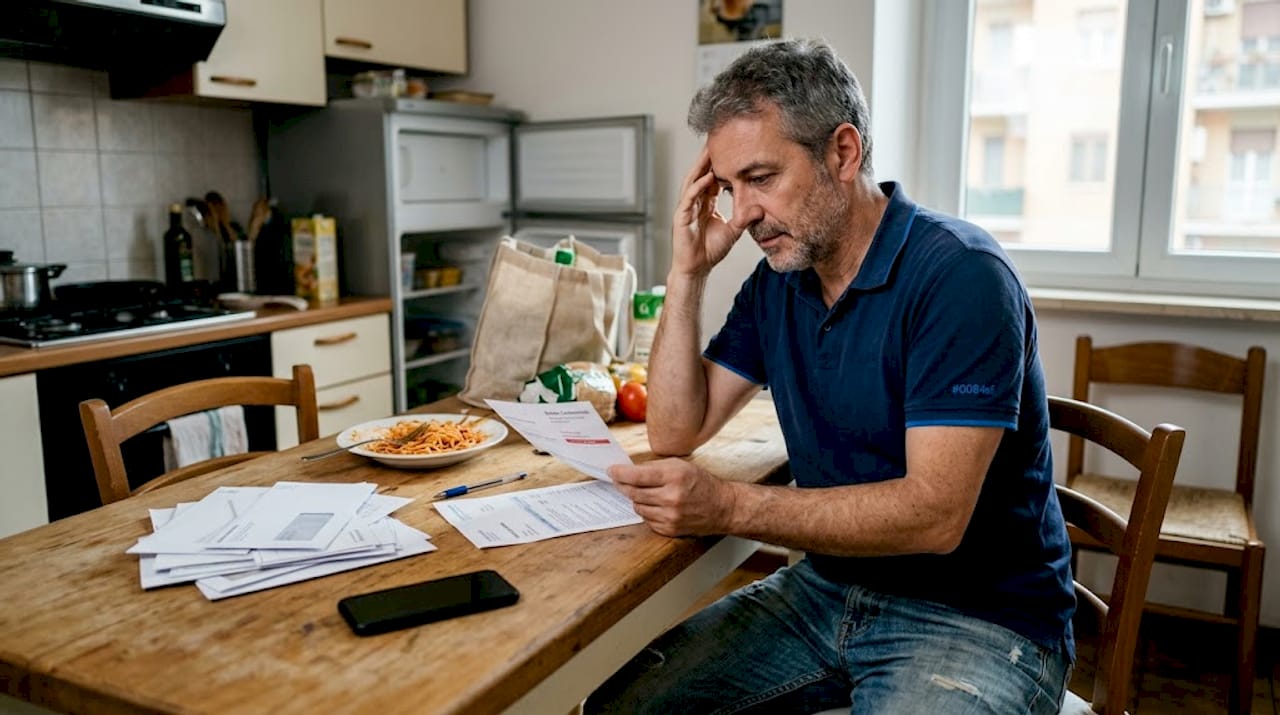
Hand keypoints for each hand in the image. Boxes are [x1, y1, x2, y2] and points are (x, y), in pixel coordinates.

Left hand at [608, 458, 734, 536]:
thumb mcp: (680, 465)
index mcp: (674, 476)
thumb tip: (630, 470)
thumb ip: (655, 467)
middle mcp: (671, 497)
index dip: (620, 473)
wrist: (722, 507)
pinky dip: (647, 511)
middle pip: (633, 492)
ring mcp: (670, 516)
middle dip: (623, 485)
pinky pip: (647, 520)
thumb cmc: (701, 483)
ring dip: (636, 499)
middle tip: (618, 481)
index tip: (611, 471)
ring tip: (645, 493)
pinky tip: (656, 505)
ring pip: (638, 507)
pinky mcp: (670, 529)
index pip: (637, 476)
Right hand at [670, 148, 758, 277]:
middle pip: (700, 174)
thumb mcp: (733, 231)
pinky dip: (698, 187)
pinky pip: (689, 198)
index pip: (711, 178)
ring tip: (710, 150)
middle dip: (708, 157)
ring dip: (701, 166)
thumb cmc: (710, 251)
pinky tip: (707, 177)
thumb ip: (745, 219)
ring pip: (692, 181)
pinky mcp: (681, 218)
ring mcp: (686, 209)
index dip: (719, 164)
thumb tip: (761, 209)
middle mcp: (694, 202)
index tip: (729, 149)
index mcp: (704, 203)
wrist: (696, 269)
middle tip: (717, 139)